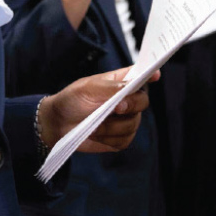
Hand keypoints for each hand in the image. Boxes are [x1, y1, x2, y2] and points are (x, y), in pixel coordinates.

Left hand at [39, 66, 159, 152]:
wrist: (59, 124)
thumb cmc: (72, 100)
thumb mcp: (88, 88)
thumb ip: (110, 88)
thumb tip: (130, 87)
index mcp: (120, 82)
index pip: (140, 76)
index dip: (151, 74)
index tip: (156, 74)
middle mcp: (126, 100)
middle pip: (142, 102)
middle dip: (130, 106)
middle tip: (115, 108)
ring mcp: (125, 120)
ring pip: (133, 125)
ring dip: (111, 126)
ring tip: (93, 123)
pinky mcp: (120, 138)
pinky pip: (124, 140)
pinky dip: (108, 138)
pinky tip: (95, 133)